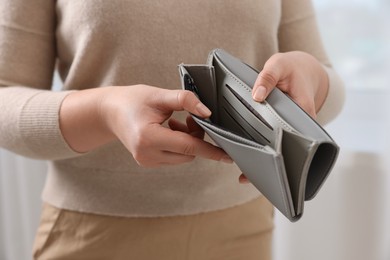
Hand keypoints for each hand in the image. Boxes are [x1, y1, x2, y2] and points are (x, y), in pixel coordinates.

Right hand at [87, 85, 231, 166]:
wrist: (109, 112)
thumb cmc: (132, 101)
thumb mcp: (159, 95)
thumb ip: (185, 100)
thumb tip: (207, 113)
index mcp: (149, 138)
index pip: (188, 146)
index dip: (211, 150)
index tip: (229, 156)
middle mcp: (147, 155)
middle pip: (188, 153)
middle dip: (196, 137)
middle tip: (188, 118)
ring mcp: (147, 161)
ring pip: (182, 157)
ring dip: (187, 142)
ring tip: (175, 122)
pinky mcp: (148, 162)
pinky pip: (173, 158)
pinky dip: (178, 146)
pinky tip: (169, 130)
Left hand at [239, 51, 328, 183]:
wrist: (302, 69)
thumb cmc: (291, 68)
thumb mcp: (279, 64)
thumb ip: (268, 77)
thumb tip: (256, 95)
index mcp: (303, 112)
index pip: (296, 137)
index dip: (282, 153)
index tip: (267, 165)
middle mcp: (298, 124)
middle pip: (286, 149)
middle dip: (269, 164)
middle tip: (248, 176)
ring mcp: (288, 127)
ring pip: (278, 148)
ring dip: (262, 161)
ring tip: (244, 176)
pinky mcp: (279, 126)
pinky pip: (270, 140)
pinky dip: (258, 148)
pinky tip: (243, 157)